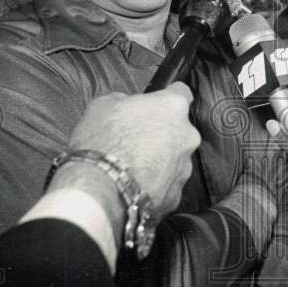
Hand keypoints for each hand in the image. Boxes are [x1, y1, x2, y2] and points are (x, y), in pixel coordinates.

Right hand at [67, 83, 198, 215]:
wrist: (101, 188)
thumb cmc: (102, 145)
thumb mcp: (102, 105)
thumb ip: (121, 100)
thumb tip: (123, 103)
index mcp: (172, 107)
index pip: (181, 92)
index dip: (167, 96)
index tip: (160, 100)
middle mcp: (186, 136)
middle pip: (178, 129)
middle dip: (161, 133)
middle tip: (135, 139)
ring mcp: (184, 166)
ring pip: (175, 158)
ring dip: (159, 160)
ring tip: (132, 165)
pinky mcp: (176, 194)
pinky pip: (167, 184)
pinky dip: (155, 183)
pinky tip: (134, 183)